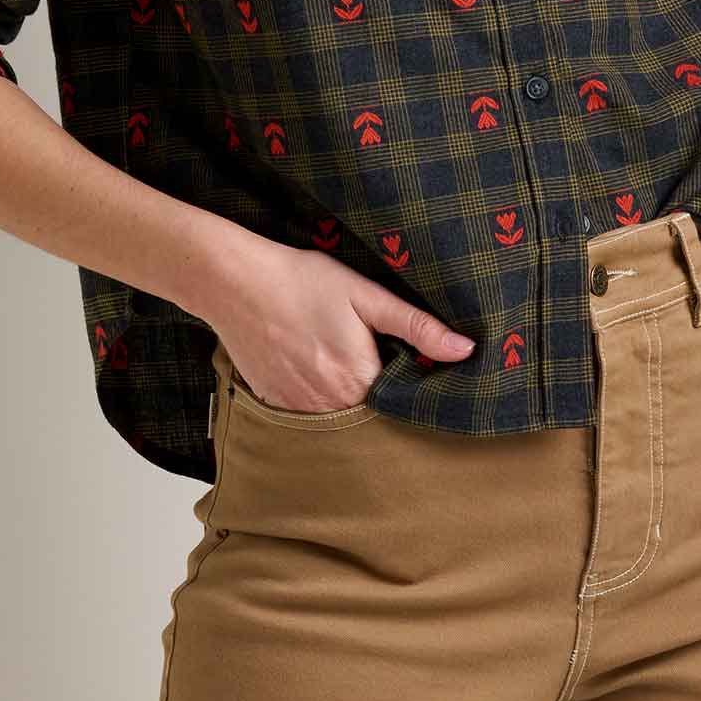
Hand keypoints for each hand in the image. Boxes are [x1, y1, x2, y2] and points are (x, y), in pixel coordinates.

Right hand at [195, 234, 474, 412]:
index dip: (408, 387)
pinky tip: (310, 367)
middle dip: (378, 397)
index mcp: (360, 381)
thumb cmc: (303, 282)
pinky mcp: (273, 405)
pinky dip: (315, 400)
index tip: (407, 366)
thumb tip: (465, 350)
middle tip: (368, 358)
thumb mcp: (367, 296)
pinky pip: (306, 416)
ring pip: (337, 418)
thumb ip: (417, 327)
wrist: (235, 282)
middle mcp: (330, 407)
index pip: (401, 403)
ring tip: (338, 361)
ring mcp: (298, 410)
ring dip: (346, 401)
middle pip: (369, 415)